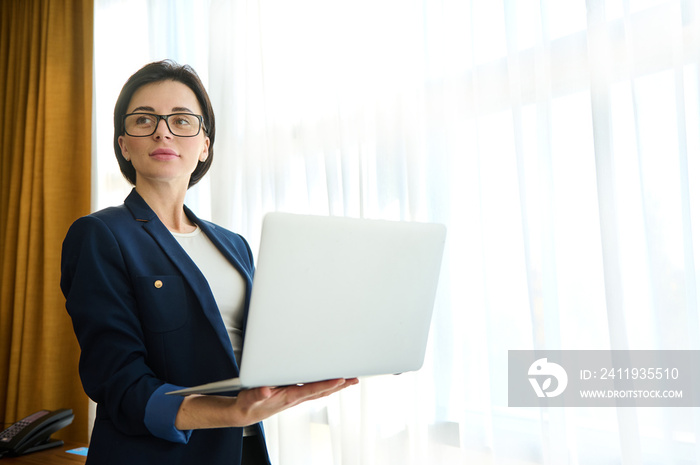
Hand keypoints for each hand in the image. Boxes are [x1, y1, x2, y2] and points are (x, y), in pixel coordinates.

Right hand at [234, 378, 358, 425]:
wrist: (245, 413)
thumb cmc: (248, 404)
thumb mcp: (250, 398)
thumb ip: (258, 394)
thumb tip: (266, 390)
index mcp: (288, 397)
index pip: (312, 389)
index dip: (326, 384)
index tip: (341, 378)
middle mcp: (296, 398)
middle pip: (322, 390)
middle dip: (339, 385)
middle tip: (354, 379)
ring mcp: (296, 397)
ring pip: (320, 390)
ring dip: (335, 385)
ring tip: (349, 380)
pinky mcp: (294, 395)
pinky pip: (314, 390)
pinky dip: (325, 385)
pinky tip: (331, 383)